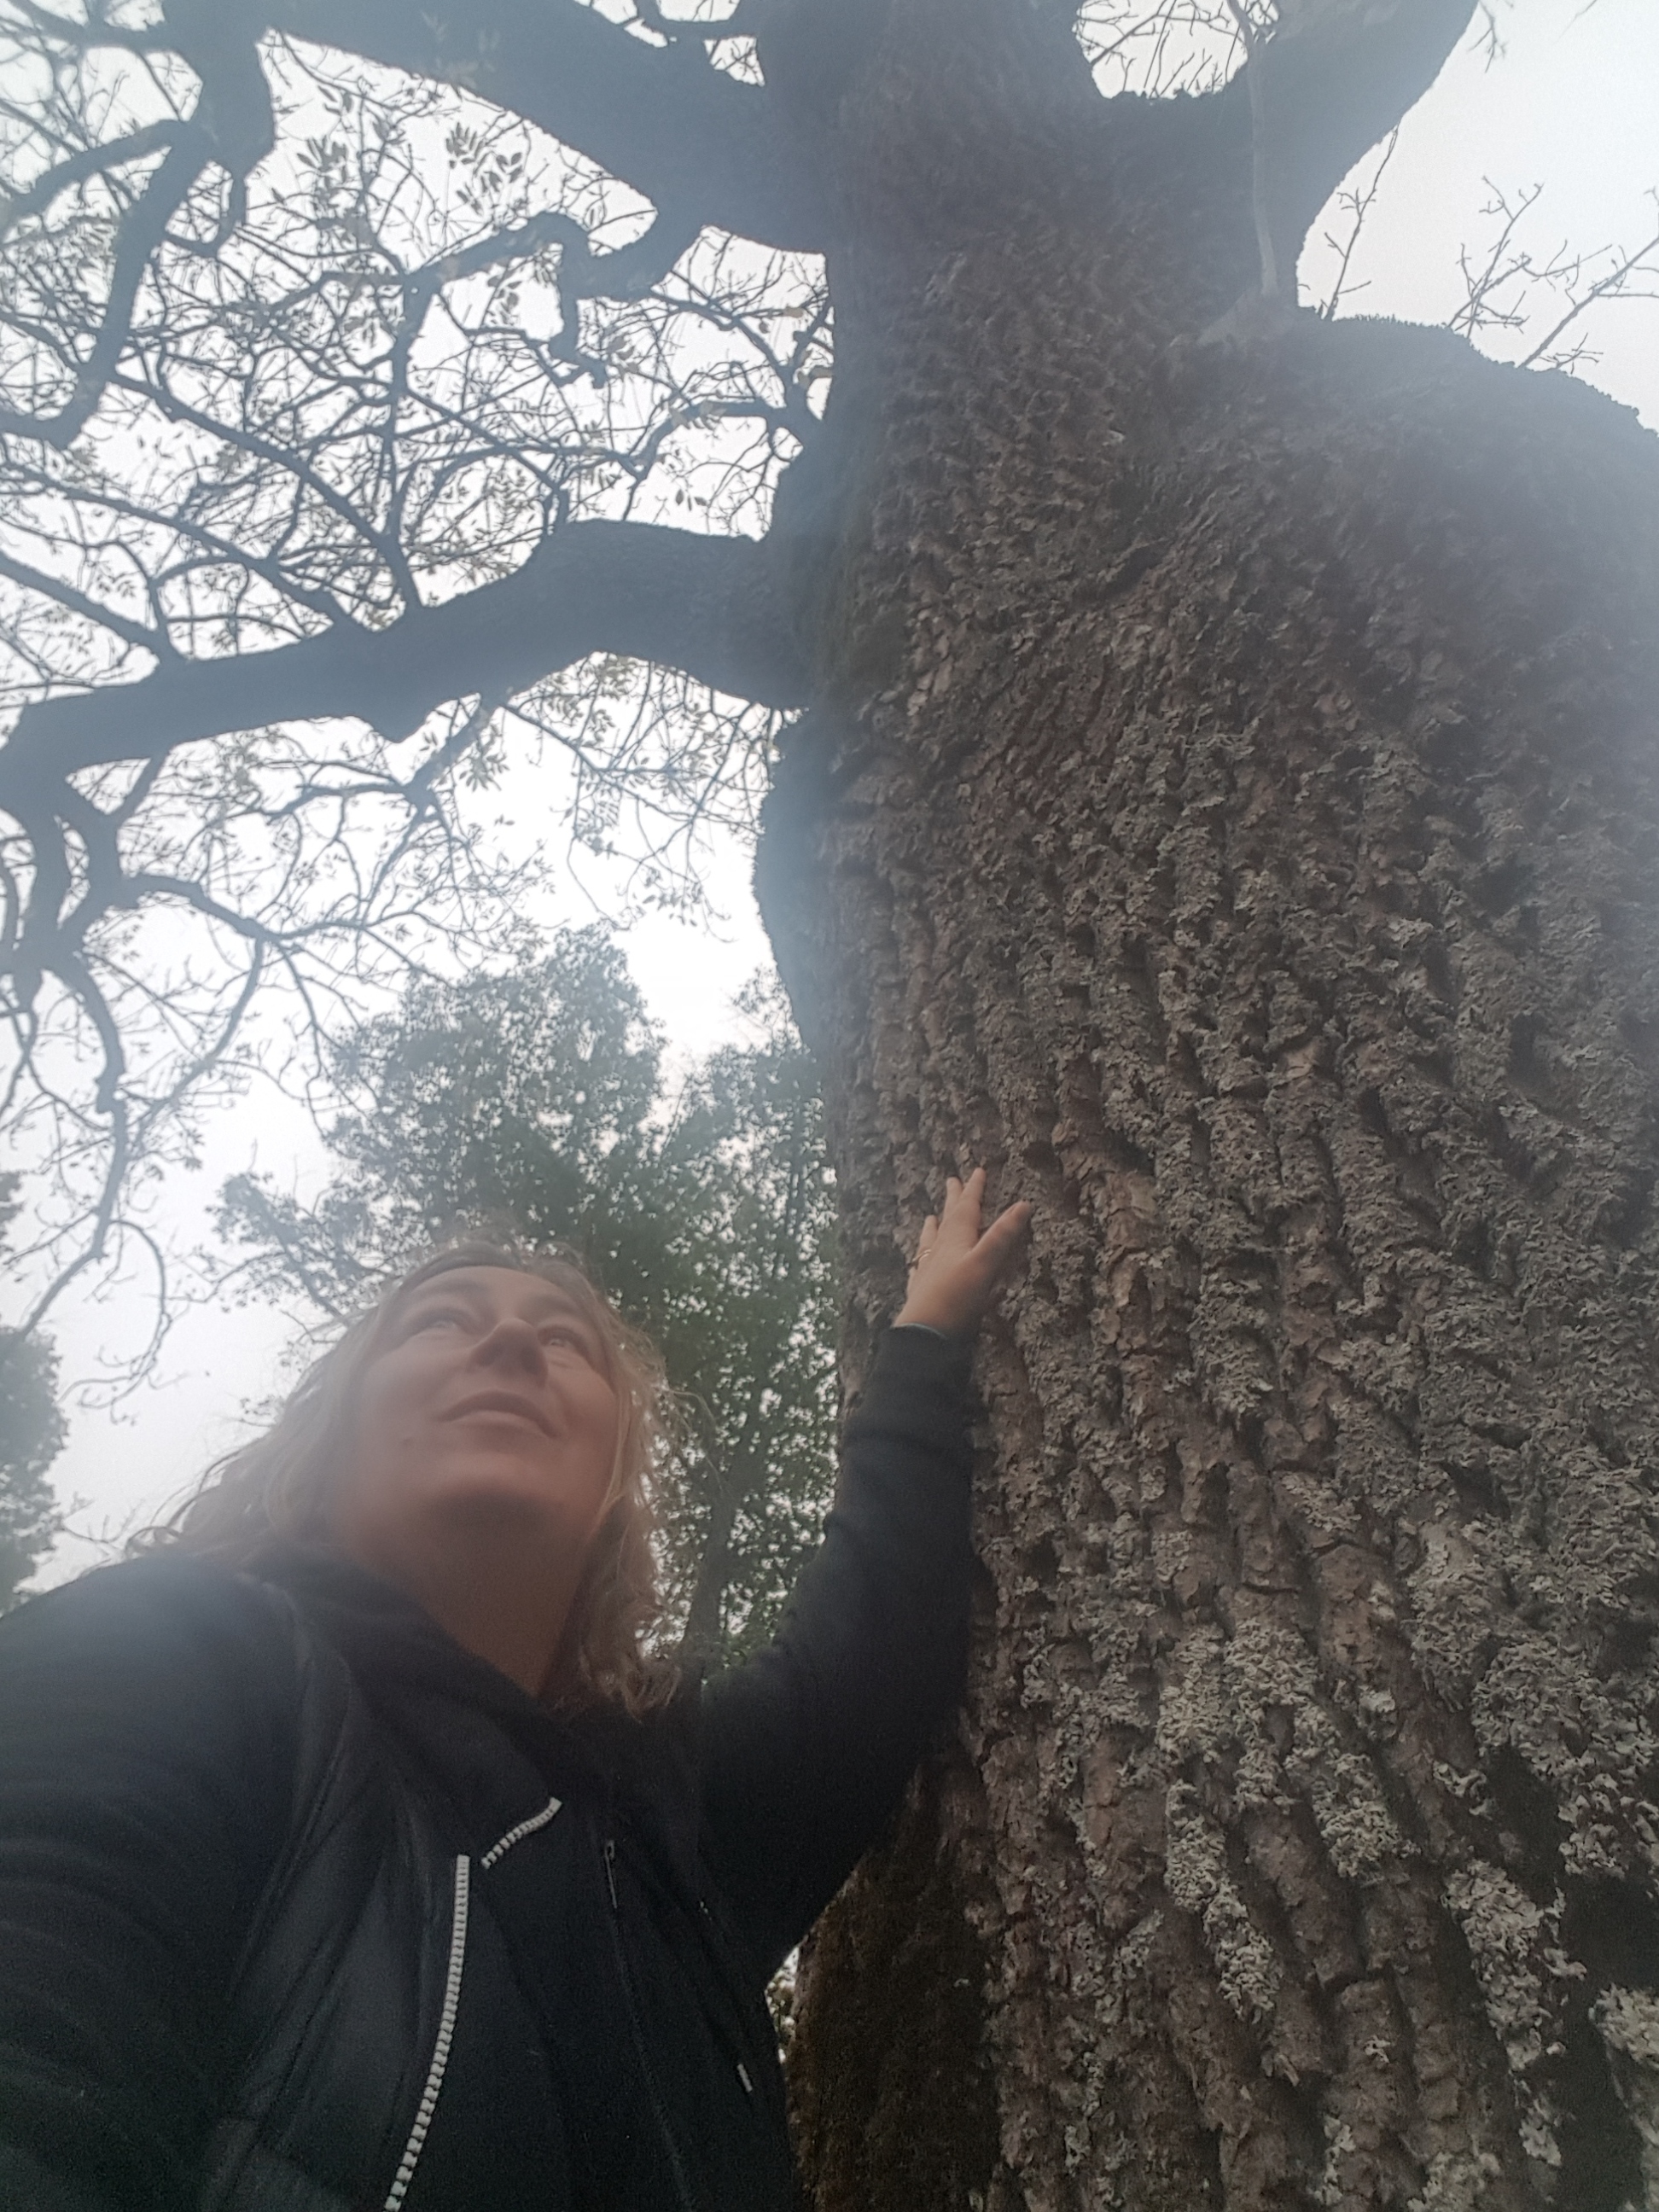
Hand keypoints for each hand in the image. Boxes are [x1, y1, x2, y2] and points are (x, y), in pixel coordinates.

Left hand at [895, 1167, 1031, 1338]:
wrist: (924, 1332)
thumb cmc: (956, 1297)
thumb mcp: (985, 1264)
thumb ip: (1002, 1236)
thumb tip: (1023, 1204)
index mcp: (955, 1241)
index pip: (966, 1209)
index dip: (973, 1190)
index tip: (977, 1171)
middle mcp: (939, 1251)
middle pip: (947, 1220)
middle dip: (953, 1201)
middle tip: (951, 1181)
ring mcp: (927, 1271)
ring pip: (930, 1243)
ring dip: (933, 1228)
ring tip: (930, 1217)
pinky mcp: (920, 1292)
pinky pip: (919, 1270)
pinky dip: (920, 1262)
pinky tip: (915, 1265)